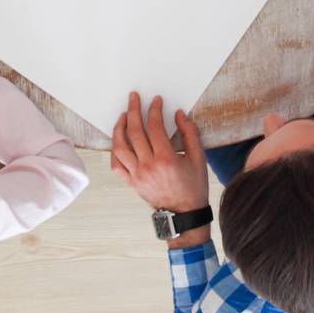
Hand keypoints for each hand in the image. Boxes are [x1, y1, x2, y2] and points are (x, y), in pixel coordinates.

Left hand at [111, 93, 209, 232]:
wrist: (185, 215)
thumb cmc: (193, 186)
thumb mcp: (198, 158)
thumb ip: (189, 133)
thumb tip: (178, 114)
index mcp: (166, 158)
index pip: (154, 126)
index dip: (154, 110)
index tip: (156, 100)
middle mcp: (148, 166)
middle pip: (134, 132)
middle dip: (133, 110)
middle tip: (133, 97)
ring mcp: (137, 175)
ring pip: (120, 147)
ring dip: (119, 128)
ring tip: (123, 115)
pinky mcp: (132, 183)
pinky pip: (116, 165)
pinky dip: (114, 150)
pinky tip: (118, 140)